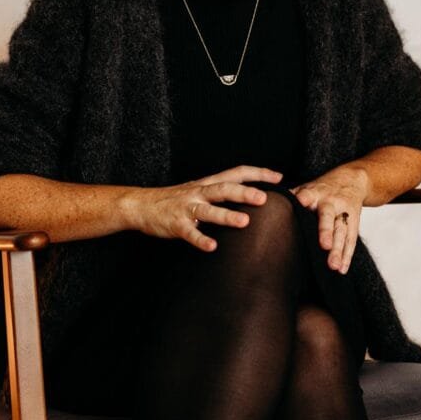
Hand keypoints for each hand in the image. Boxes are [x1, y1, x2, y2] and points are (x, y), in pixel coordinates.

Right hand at [132, 165, 282, 251]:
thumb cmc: (175, 199)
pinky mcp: (175, 224)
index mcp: (207, 183)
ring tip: (244, 221)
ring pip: (208, 209)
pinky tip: (212, 246)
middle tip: (265, 198)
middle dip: (245, 192)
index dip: (257, 173)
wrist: (141, 205)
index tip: (279, 177)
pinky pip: (189, 232)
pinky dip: (200, 239)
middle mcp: (199, 192)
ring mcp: (186, 208)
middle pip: (224, 188)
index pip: (236, 173)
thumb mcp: (199, 190)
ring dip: (226, 215)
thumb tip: (250, 197)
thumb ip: (221, 193)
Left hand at [290, 165, 368, 272]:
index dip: (303, 199)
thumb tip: (267, 206)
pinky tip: (341, 269)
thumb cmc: (322, 188)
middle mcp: (330, 203)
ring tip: (333, 266)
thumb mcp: (307, 187)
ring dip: (338, 250)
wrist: (352, 179)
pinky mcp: (354, 223)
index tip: (300, 203)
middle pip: (328, 217)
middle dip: (326, 231)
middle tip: (324, 245)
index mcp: (315, 193)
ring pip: (341, 232)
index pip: (307, 195)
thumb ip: (291, 197)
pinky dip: (347, 256)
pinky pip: (351, 240)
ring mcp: (343, 213)